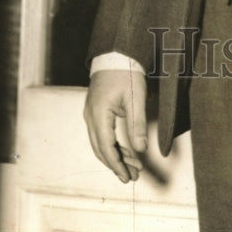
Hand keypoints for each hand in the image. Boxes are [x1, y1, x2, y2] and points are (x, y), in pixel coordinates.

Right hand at [83, 68, 147, 182]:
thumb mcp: (135, 98)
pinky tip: (126, 151)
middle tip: (132, 176)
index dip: (116, 165)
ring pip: (100, 143)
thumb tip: (140, 150)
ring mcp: (91, 114)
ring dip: (116, 156)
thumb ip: (137, 125)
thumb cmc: (126, 73)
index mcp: (98, 115)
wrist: (116, 54)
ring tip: (133, 167)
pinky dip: (113, 145)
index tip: (126, 177)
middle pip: (100, 149)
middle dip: (116, 164)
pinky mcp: (96, 111)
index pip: (105, 148)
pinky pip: (102, 134)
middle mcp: (90, 117)